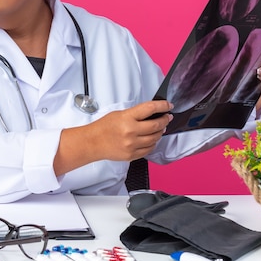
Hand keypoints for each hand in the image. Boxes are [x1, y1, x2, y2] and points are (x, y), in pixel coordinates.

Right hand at [54, 101, 172, 175]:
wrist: (93, 143)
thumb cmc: (103, 127)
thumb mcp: (119, 114)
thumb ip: (136, 114)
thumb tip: (152, 114)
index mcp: (127, 118)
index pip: (150, 108)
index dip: (162, 106)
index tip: (168, 106)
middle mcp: (131, 131)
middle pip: (156, 125)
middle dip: (165, 120)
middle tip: (167, 117)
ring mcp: (132, 145)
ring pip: (155, 138)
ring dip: (160, 132)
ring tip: (160, 128)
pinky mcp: (132, 155)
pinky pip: (149, 149)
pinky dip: (153, 143)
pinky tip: (152, 139)